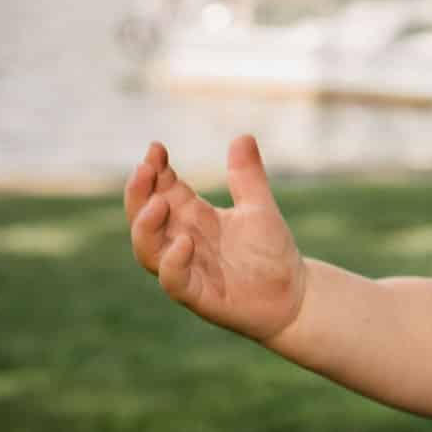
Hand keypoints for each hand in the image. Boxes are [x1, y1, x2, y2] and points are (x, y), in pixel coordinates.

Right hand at [125, 136, 306, 344]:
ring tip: (159, 204)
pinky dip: (173, 262)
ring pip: (148, 250)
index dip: (155, 170)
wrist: (293, 295)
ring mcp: (186, 269)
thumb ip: (248, 177)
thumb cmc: (270, 253)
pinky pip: (174, 281)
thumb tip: (243, 135)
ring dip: (146, 227)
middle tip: (144, 168)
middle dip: (139, 193)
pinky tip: (185, 242)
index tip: (156, 148)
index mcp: (193, 217)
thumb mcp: (259, 208)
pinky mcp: (198, 296)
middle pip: (143, 217)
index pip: (163, 190)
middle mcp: (181, 241)